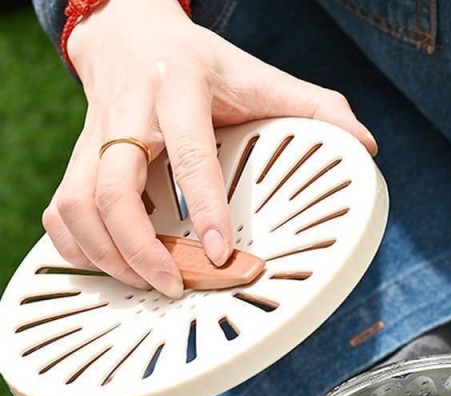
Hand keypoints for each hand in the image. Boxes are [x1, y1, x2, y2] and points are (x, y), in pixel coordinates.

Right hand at [43, 0, 377, 297]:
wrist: (130, 30)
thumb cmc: (202, 64)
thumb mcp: (259, 76)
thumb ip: (314, 108)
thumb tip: (366, 146)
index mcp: (180, 90)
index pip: (189, 154)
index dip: (203, 205)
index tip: (219, 251)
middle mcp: (130, 113)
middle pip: (113, 188)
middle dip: (139, 247)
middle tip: (173, 286)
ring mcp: (95, 136)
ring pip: (77, 203)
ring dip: (107, 255)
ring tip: (146, 284)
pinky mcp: (77, 156)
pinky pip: (59, 208)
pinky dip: (77, 246)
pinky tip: (109, 266)